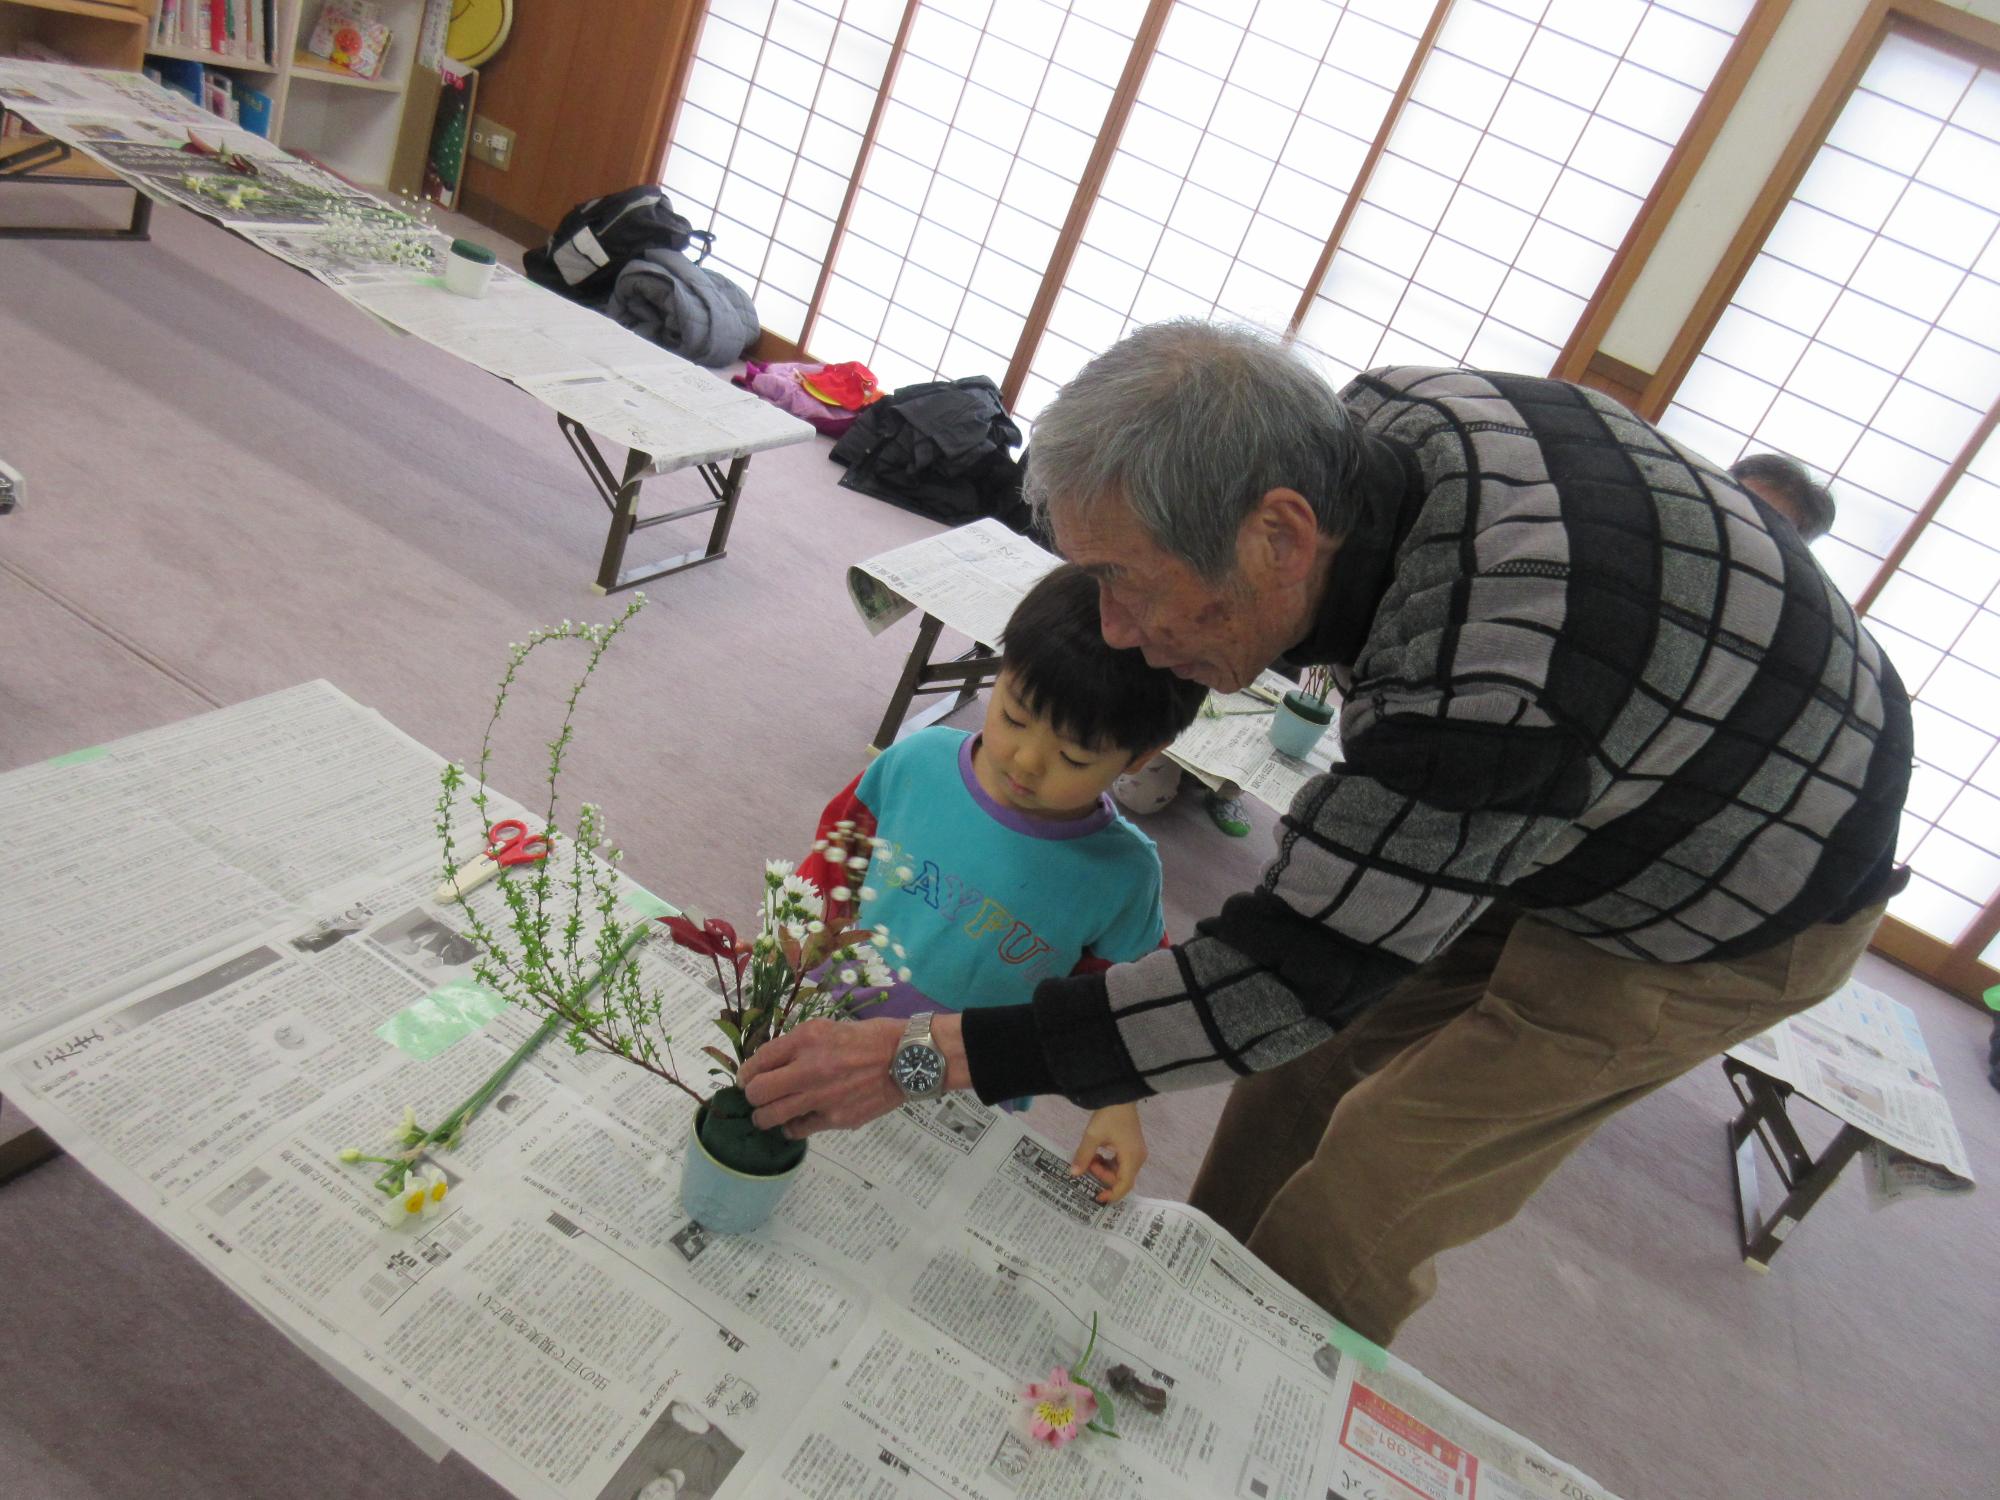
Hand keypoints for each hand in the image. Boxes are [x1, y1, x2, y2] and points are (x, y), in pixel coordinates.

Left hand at [739, 1014, 968, 1137]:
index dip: (746, 1073)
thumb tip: (770, 1062)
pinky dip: (792, 1126)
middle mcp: (809, 1069)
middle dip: (752, 1096)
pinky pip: (797, 1130)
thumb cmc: (870, 1037)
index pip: (758, 1061)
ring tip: (768, 1114)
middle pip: (757, 1092)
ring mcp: (821, 1098)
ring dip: (764, 1116)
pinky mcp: (835, 1119)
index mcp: (806, 1040)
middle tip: (758, 1096)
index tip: (748, 1078)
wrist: (907, 1059)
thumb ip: (797, 1044)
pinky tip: (798, 1119)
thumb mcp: (828, 1027)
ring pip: (770, 1117)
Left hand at [1071, 1102, 1146, 1203]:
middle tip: (1087, 1163)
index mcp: (1132, 1157)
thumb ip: (1084, 1156)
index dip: (1112, 1194)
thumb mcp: (1093, 1135)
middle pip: (1121, 1178)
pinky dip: (1107, 1162)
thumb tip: (1074, 1174)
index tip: (1096, 1197)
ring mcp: (1136, 1152)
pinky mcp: (1131, 1147)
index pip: (1124, 1185)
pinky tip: (1096, 1153)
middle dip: (1102, 1175)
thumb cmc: (1109, 1115)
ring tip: (1089, 1157)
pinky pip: (1120, 1162)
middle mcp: (1137, 1158)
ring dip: (1103, 1168)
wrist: (1119, 1094)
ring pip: (1119, 1171)